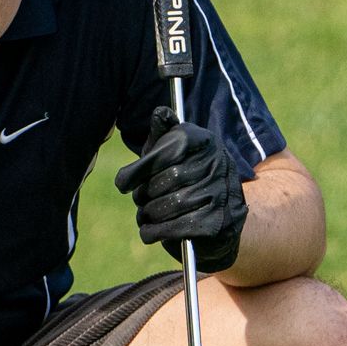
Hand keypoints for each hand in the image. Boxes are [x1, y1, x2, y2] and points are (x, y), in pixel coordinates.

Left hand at [115, 106, 248, 274]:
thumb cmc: (190, 174)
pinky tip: (149, 231)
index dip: (137, 171)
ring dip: (148, 214)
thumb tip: (160, 113)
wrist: (224, 212)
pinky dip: (155, 232)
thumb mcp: (177, 150)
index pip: (163, 154)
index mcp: (203, 140)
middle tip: (139, 200)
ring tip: (145, 214)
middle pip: (163, 182)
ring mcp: (218, 194)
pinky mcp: (216, 222)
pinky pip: (176, 228)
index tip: (122, 184)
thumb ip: (164, 133)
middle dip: (143, 195)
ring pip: (167, 206)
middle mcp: (216, 164)